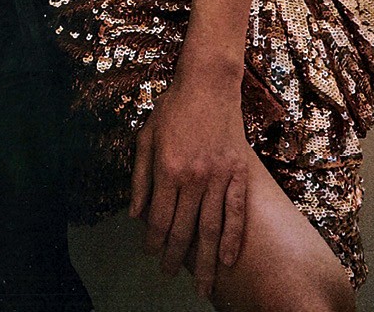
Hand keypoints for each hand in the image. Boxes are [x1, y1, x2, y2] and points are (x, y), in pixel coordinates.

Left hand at [130, 78, 247, 298]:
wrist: (208, 85)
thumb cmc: (172, 109)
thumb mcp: (146, 137)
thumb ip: (141, 177)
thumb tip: (135, 214)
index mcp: (167, 168)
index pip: (159, 218)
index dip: (154, 241)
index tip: (151, 255)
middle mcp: (193, 177)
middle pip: (184, 230)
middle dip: (176, 258)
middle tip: (170, 275)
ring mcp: (218, 177)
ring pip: (212, 229)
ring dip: (208, 262)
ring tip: (204, 287)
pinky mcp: (238, 174)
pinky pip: (237, 213)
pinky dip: (234, 239)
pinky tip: (230, 260)